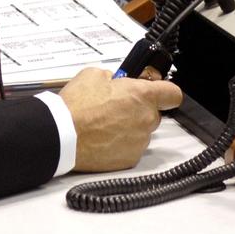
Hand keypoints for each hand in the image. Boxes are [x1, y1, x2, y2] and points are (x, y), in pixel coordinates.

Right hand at [59, 68, 183, 171]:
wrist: (62, 135)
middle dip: (139, 109)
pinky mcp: (129, 159)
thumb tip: (113, 81)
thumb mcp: (93, 74)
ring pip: (141, 131)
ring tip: (104, 124)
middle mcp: (146, 119)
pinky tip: (103, 138)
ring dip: (129, 127)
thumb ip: (112, 77)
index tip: (160, 91)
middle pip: (154, 113)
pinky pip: (131, 148)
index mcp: (142, 95)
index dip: (166, 91)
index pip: (173, 93)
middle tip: (117, 106)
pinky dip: (121, 144)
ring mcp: (139, 141)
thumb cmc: (76, 107)